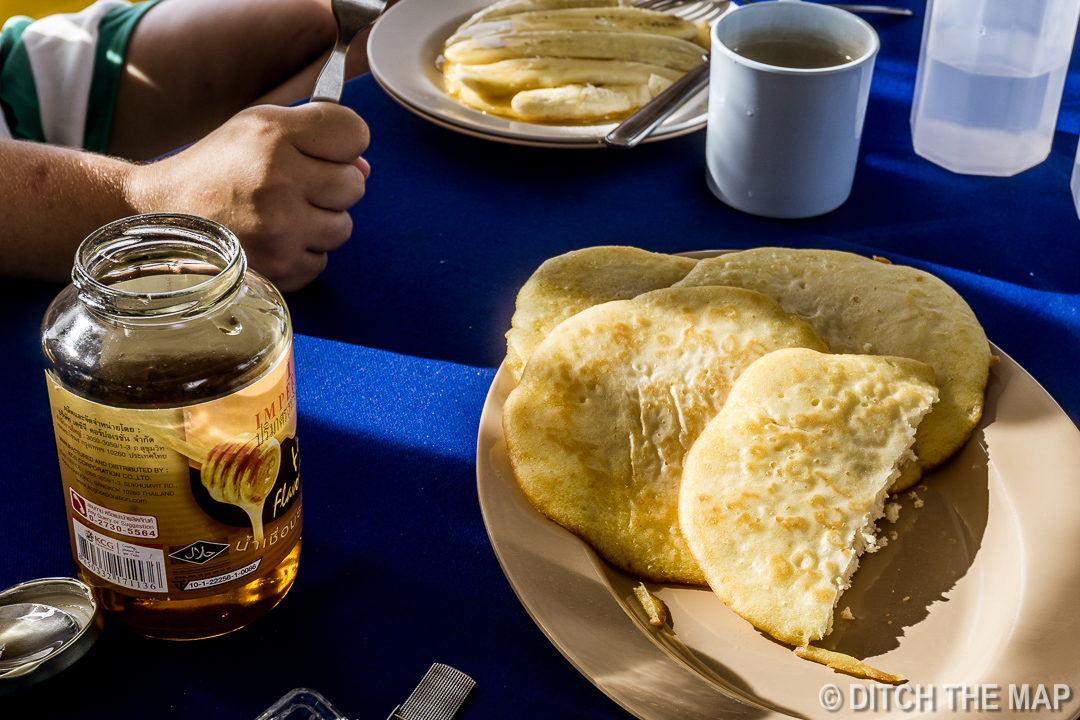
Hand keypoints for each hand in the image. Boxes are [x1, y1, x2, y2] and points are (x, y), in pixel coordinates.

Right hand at [127, 102, 369, 291]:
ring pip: (343, 227)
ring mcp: (280, 228)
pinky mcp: (279, 267)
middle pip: (355, 184)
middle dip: (330, 187)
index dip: (344, 143)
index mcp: (273, 135)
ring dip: (318, 224)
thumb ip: (315, 136)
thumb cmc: (217, 170)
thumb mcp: (257, 129)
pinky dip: (302, 254)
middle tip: (292, 187)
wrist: (159, 217)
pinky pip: (321, 261)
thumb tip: (364, 167)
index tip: (322, 150)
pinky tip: (272, 241)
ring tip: (279, 216)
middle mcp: (279, 180)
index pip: (354, 133)